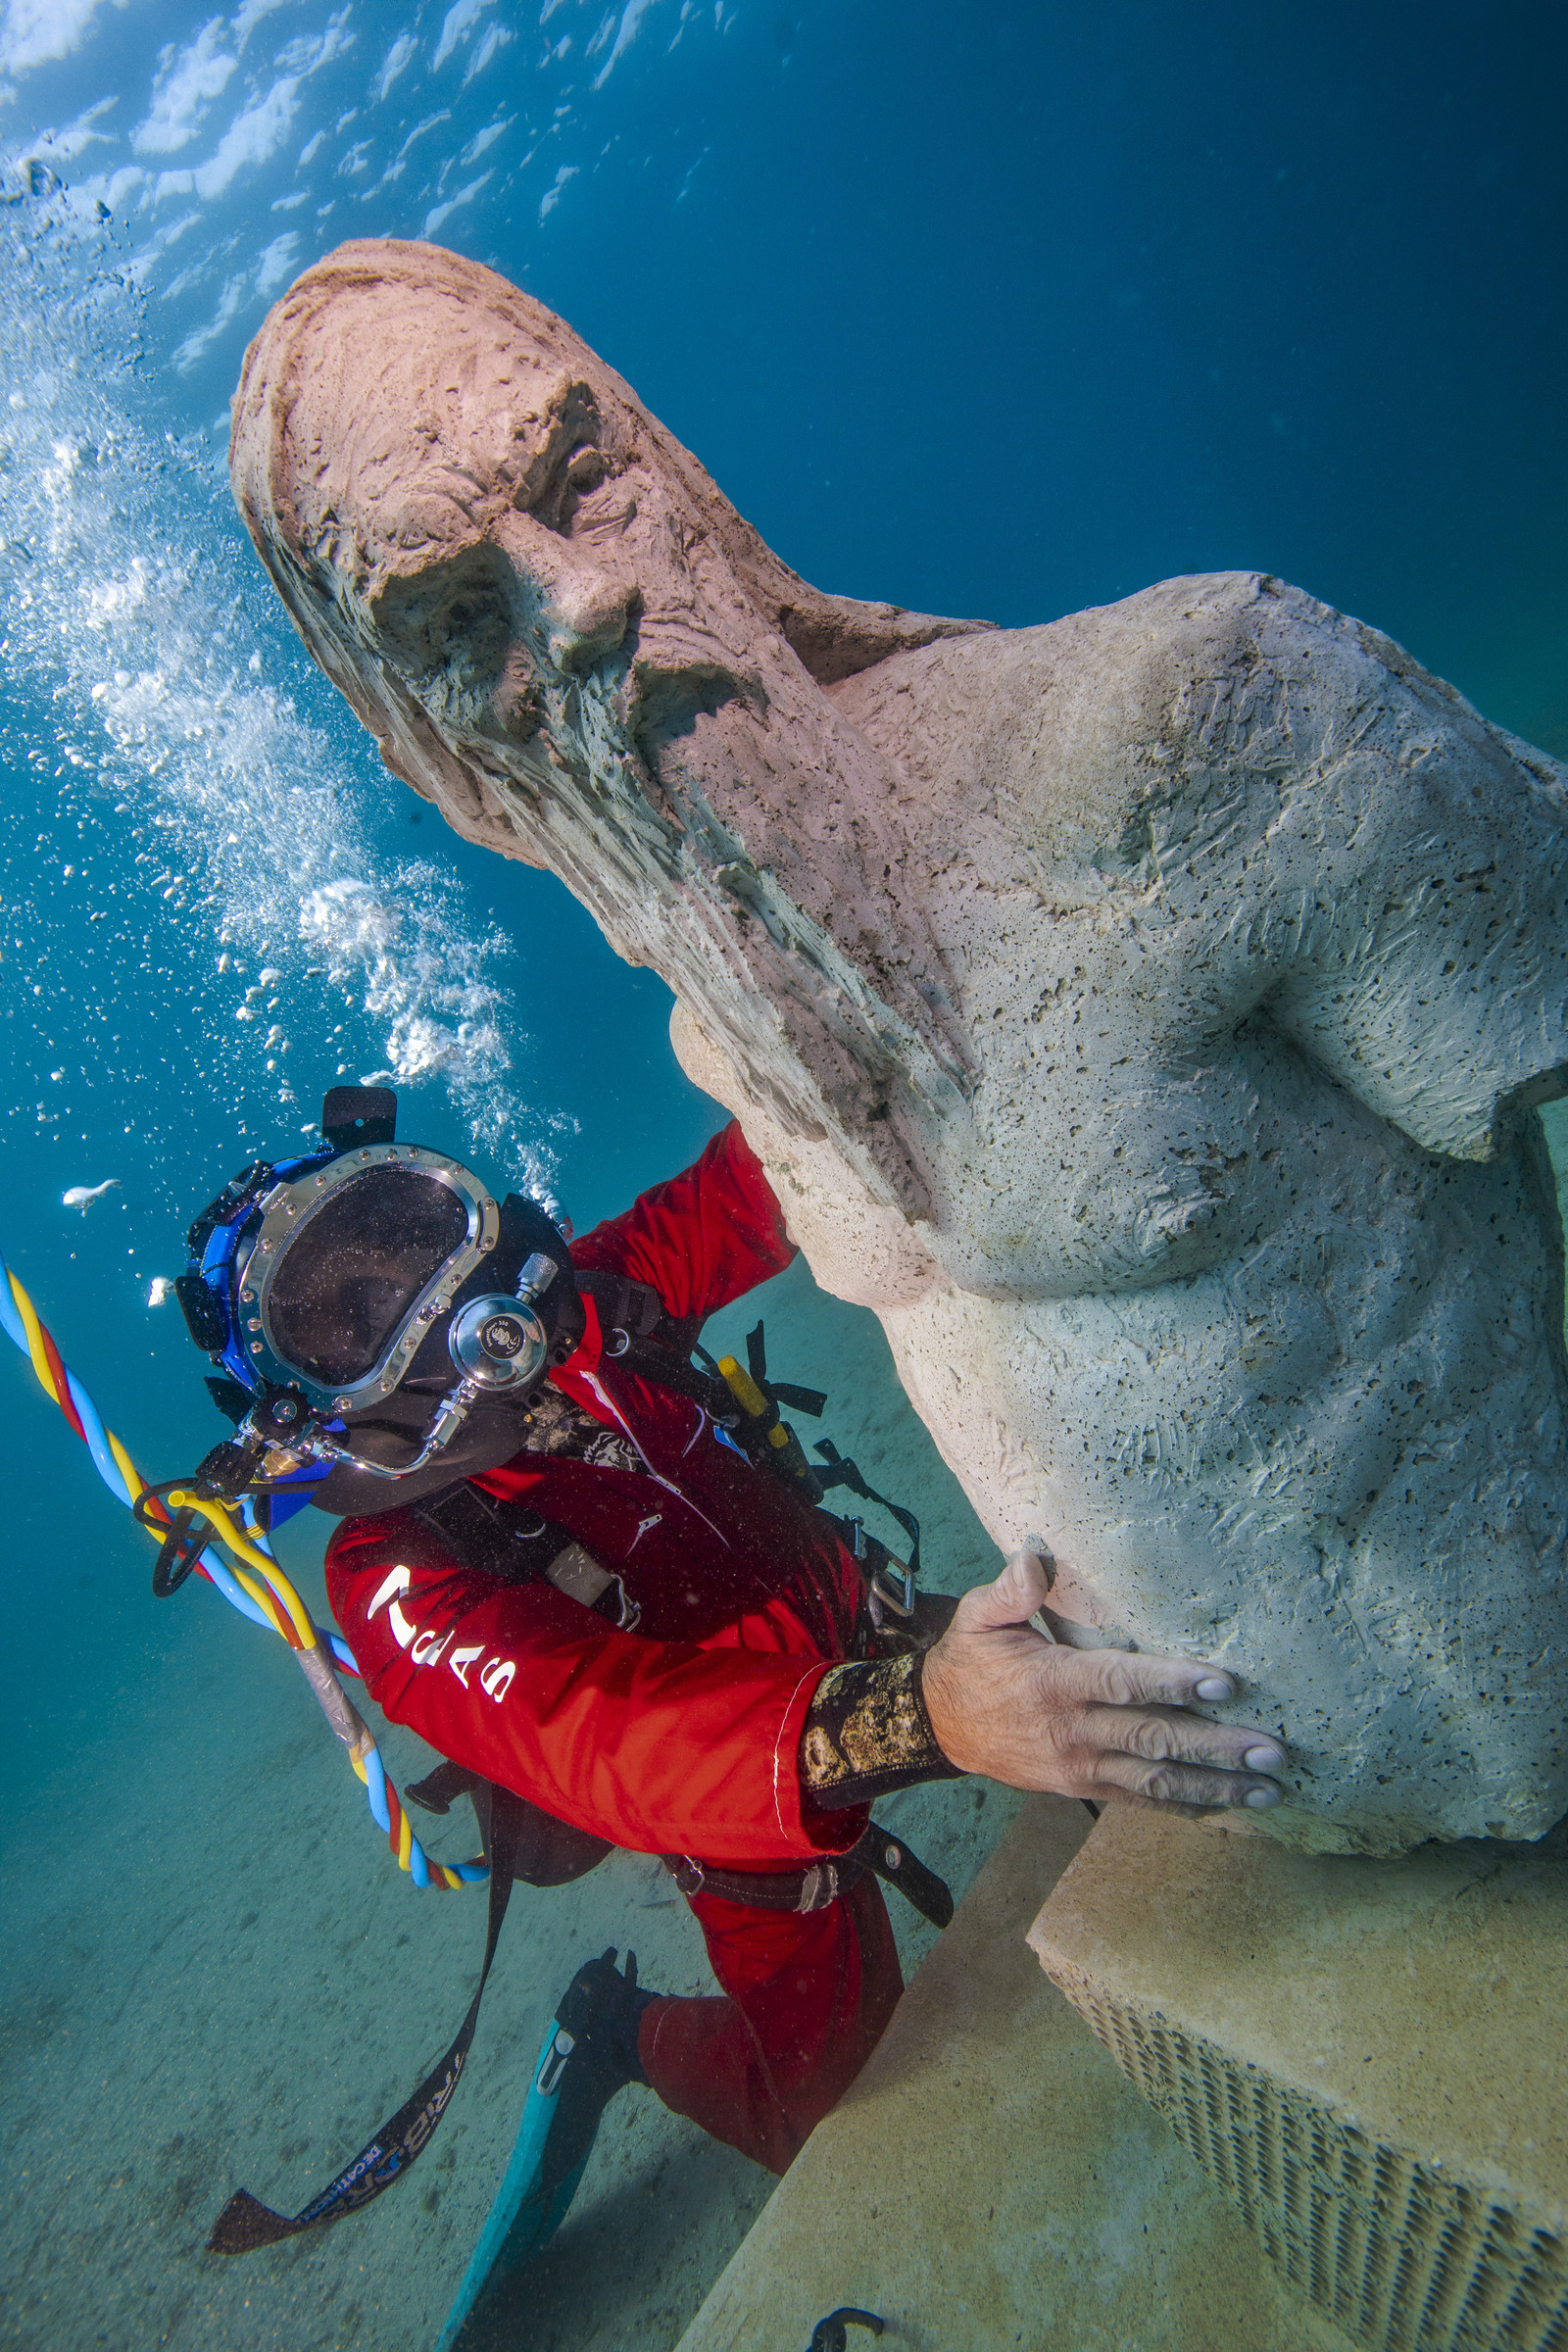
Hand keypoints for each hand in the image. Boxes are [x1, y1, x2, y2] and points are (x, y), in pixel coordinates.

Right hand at [919, 1549, 1287, 1812]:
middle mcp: (1071, 1731)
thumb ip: (1012, 1588)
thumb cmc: (971, 1660)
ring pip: (1156, 1780)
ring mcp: (1079, 1767)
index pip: (1123, 1683)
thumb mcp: (979, 1615)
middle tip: (1271, 1749)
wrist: (940, 1725)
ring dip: (1215, 1784)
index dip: (1174, 1683)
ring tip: (1268, 1786)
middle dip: (1217, 1746)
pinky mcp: (1083, 1787)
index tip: (1224, 1683)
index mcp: (1053, 1683)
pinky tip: (1228, 1805)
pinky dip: (1187, 1805)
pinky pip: (1141, 1801)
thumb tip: (1037, 1552)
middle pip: (1154, 1739)